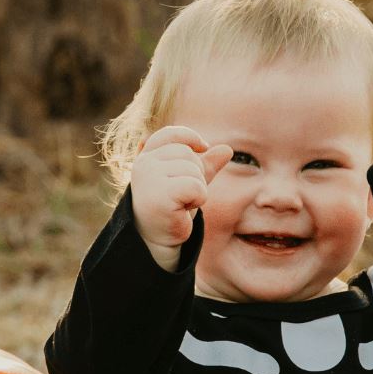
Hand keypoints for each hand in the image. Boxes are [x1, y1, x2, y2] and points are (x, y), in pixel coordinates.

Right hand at [130, 126, 232, 267]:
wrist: (157, 239)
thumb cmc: (172, 208)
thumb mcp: (188, 182)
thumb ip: (206, 165)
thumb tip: (228, 149)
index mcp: (147, 156)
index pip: (171, 134)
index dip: (190, 137)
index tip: (204, 147)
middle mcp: (144, 163)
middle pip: (188, 154)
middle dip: (197, 174)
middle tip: (184, 195)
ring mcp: (149, 177)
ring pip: (194, 171)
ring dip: (198, 190)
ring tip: (182, 203)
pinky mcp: (160, 194)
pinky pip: (196, 186)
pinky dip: (198, 199)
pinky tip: (184, 209)